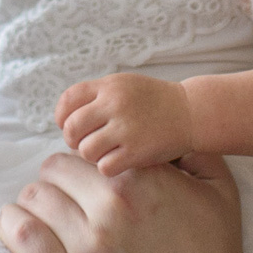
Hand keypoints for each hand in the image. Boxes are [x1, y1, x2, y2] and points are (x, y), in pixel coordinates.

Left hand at [0, 152, 252, 252]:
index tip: (89, 180)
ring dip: (38, 204)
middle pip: (52, 171)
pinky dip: (15, 227)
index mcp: (142, 178)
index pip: (83, 151)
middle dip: (59, 181)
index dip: (84, 164)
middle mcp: (111, 206)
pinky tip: (28, 230)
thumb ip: (194, 151)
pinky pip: (21, 235)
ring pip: (33, 199)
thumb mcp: (220, 189)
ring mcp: (88, 244)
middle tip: (71, 200)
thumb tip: (162, 132)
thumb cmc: (215, 252)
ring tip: (52, 217)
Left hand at [56, 73, 193, 174]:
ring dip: (92, 155)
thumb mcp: (124, 85)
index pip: (68, 100)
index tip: (67, 126)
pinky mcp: (137, 151)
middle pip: (72, 128)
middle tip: (86, 143)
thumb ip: (95, 96)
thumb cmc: (154, 101)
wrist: (191, 112)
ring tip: (106, 152)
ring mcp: (127, 128)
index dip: (62, 117)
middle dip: (74, 139)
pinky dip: (109, 167)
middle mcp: (115, 104)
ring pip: (86, 150)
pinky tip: (120, 162)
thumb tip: (64, 121)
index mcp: (109, 86)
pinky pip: (105, 166)